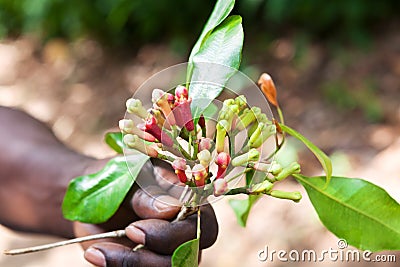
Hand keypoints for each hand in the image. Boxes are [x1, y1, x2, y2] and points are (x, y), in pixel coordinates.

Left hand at [75, 159, 217, 266]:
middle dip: (151, 254)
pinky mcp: (149, 262)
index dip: (174, 234)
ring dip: (132, 264)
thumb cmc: (119, 176)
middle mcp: (186, 229)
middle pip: (188, 256)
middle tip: (123, 234)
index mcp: (191, 201)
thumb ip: (149, 193)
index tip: (134, 228)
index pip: (203, 226)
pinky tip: (97, 254)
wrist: (93, 195)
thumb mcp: (130, 176)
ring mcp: (169, 250)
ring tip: (98, 250)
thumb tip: (173, 209)